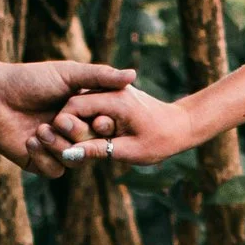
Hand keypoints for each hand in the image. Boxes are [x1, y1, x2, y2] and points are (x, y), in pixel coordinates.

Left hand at [0, 58, 134, 177]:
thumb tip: (133, 75)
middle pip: (91, 147)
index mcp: (83, 114)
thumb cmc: (31, 79)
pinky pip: (53, 170)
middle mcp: (72, 133)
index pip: (105, 128)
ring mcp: (56, 149)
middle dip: (77, 134)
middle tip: (58, 119)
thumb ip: (100, 76)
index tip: (100, 120)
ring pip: (74, 161)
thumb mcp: (69, 73)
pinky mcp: (37, 161)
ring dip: (58, 146)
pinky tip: (30, 140)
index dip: (105, 127)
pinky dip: (45, 156)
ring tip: (39, 129)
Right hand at [29, 84, 203, 166]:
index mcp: (115, 100)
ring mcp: (113, 90)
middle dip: (69, 125)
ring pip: (82, 104)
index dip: (62, 125)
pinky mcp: (114, 95)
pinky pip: (93, 105)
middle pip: (75, 103)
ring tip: (83, 143)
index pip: (74, 106)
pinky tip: (92, 136)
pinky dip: (88, 120)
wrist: (182, 125)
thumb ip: (98, 150)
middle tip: (72, 145)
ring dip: (79, 123)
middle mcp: (112, 90)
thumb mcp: (129, 151)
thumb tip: (70, 155)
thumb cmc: (160, 140)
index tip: (62, 143)